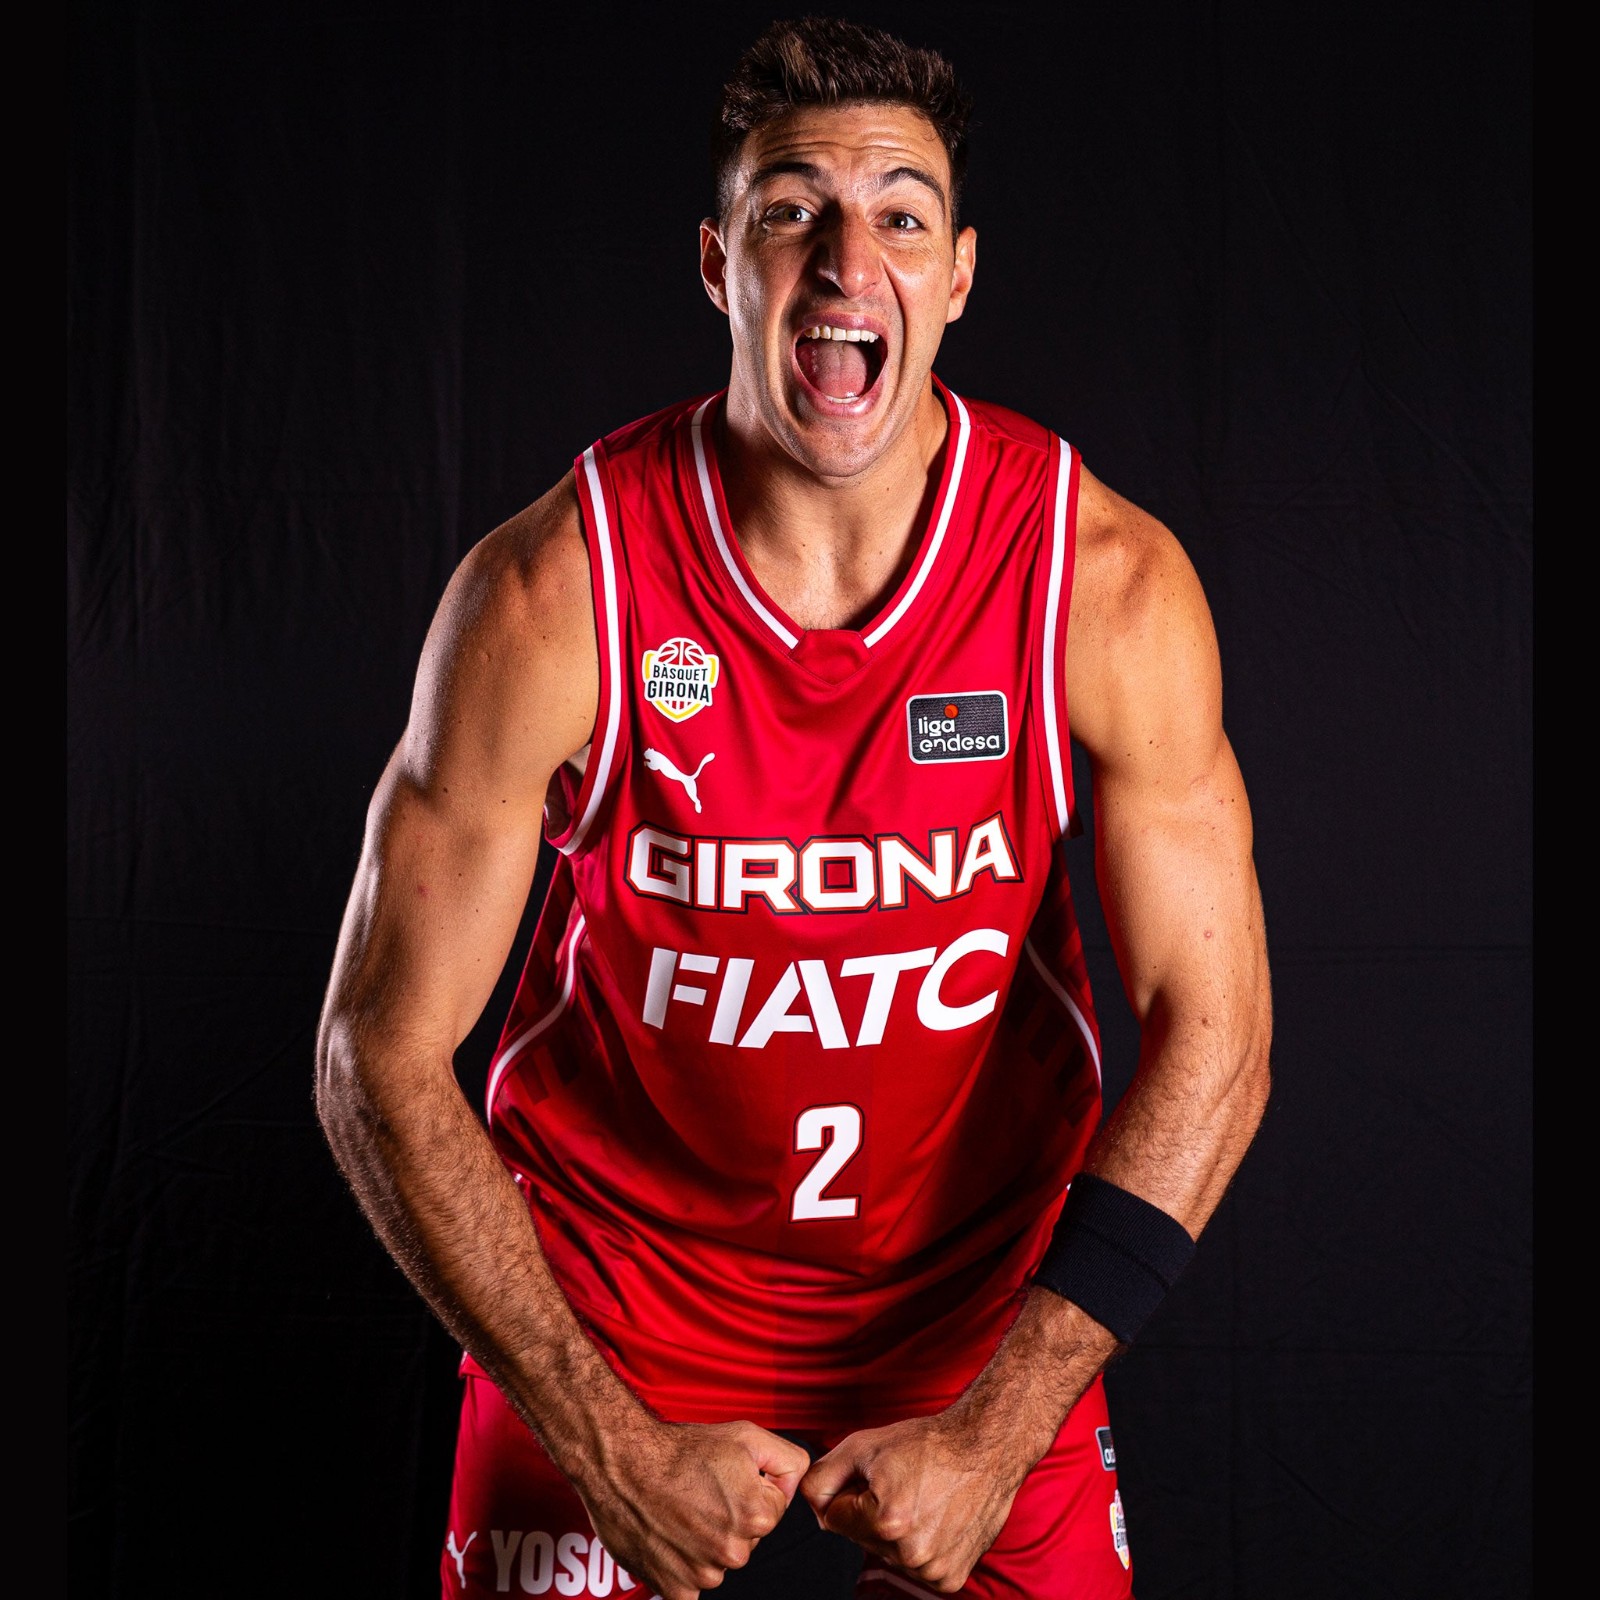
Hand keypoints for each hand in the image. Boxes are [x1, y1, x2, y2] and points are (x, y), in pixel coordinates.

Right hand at [573, 1417, 810, 1598]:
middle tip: (700, 1493)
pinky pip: (693, 1586)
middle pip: (748, 1536)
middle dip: (731, 1516)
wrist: (622, 1463)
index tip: (724, 1478)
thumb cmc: (680, 1448)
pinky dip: (684, 1566)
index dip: (751, 1487)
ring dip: (707, 1541)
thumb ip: (787, 1461)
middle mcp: (734, 1552)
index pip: (772, 1509)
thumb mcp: (746, 1435)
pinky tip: (672, 1538)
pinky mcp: (675, 1590)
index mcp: (757, 1516)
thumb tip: (796, 1486)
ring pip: (721, 1560)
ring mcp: (703, 1575)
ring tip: (682, 1511)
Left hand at [800, 1409, 1028, 1592]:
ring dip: (894, 1532)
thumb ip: (821, 1477)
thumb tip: (810, 1505)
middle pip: (859, 1538)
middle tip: (902, 1485)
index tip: (875, 1476)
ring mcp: (932, 1570)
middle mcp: (910, 1553)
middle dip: (869, 1512)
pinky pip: (914, 1566)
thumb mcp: (862, 1445)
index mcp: (885, 1521)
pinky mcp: (950, 1579)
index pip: (832, 1518)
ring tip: (922, 1499)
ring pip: (886, 1553)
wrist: (985, 1448)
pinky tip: (935, 1518)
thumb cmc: (928, 1443)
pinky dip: (919, 1545)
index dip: (848, 1491)